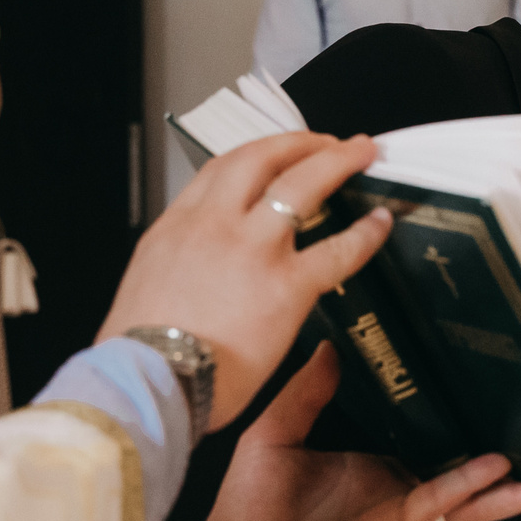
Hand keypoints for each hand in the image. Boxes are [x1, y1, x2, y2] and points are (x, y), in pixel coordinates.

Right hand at [100, 132, 389, 428]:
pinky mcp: (287, 284)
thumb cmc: (140, 352)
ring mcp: (254, 249)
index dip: (256, 154)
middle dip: (300, 141)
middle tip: (327, 140)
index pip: (220, 169)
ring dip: (337, 160)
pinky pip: (339, 247)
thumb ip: (178, 262)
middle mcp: (216, 224)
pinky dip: (365, 231)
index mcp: (178, 226)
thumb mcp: (146, 284)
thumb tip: (196, 270)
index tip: (277, 153)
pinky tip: (380, 222)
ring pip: (303, 183)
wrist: (146, 380)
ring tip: (361, 152)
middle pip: (262, 158)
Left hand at [194, 345, 520, 520]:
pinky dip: (473, 490)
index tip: (473, 371)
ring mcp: (399, 514)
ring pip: (465, 493)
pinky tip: (501, 471)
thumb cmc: (246, 509)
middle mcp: (393, 486)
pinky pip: (443, 509)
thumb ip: (306, 392)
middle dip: (493, 443)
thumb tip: (330, 344)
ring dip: (504, 479)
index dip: (448, 408)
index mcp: (369, 461)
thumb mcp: (274, 433)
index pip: (420, 431)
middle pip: (455, 462)